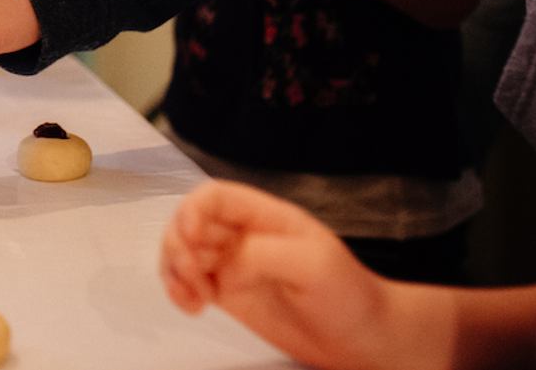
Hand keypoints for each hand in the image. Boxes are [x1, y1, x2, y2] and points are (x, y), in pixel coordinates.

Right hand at [160, 181, 394, 369]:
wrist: (362, 339)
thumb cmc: (346, 295)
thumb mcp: (312, 264)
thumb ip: (261, 255)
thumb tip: (224, 266)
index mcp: (264, 216)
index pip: (214, 196)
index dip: (192, 210)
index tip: (192, 238)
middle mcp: (243, 235)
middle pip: (188, 221)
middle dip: (178, 244)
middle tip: (194, 275)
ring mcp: (233, 265)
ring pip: (181, 252)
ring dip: (173, 269)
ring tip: (194, 298)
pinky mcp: (227, 294)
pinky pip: (188, 283)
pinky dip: (177, 291)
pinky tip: (191, 307)